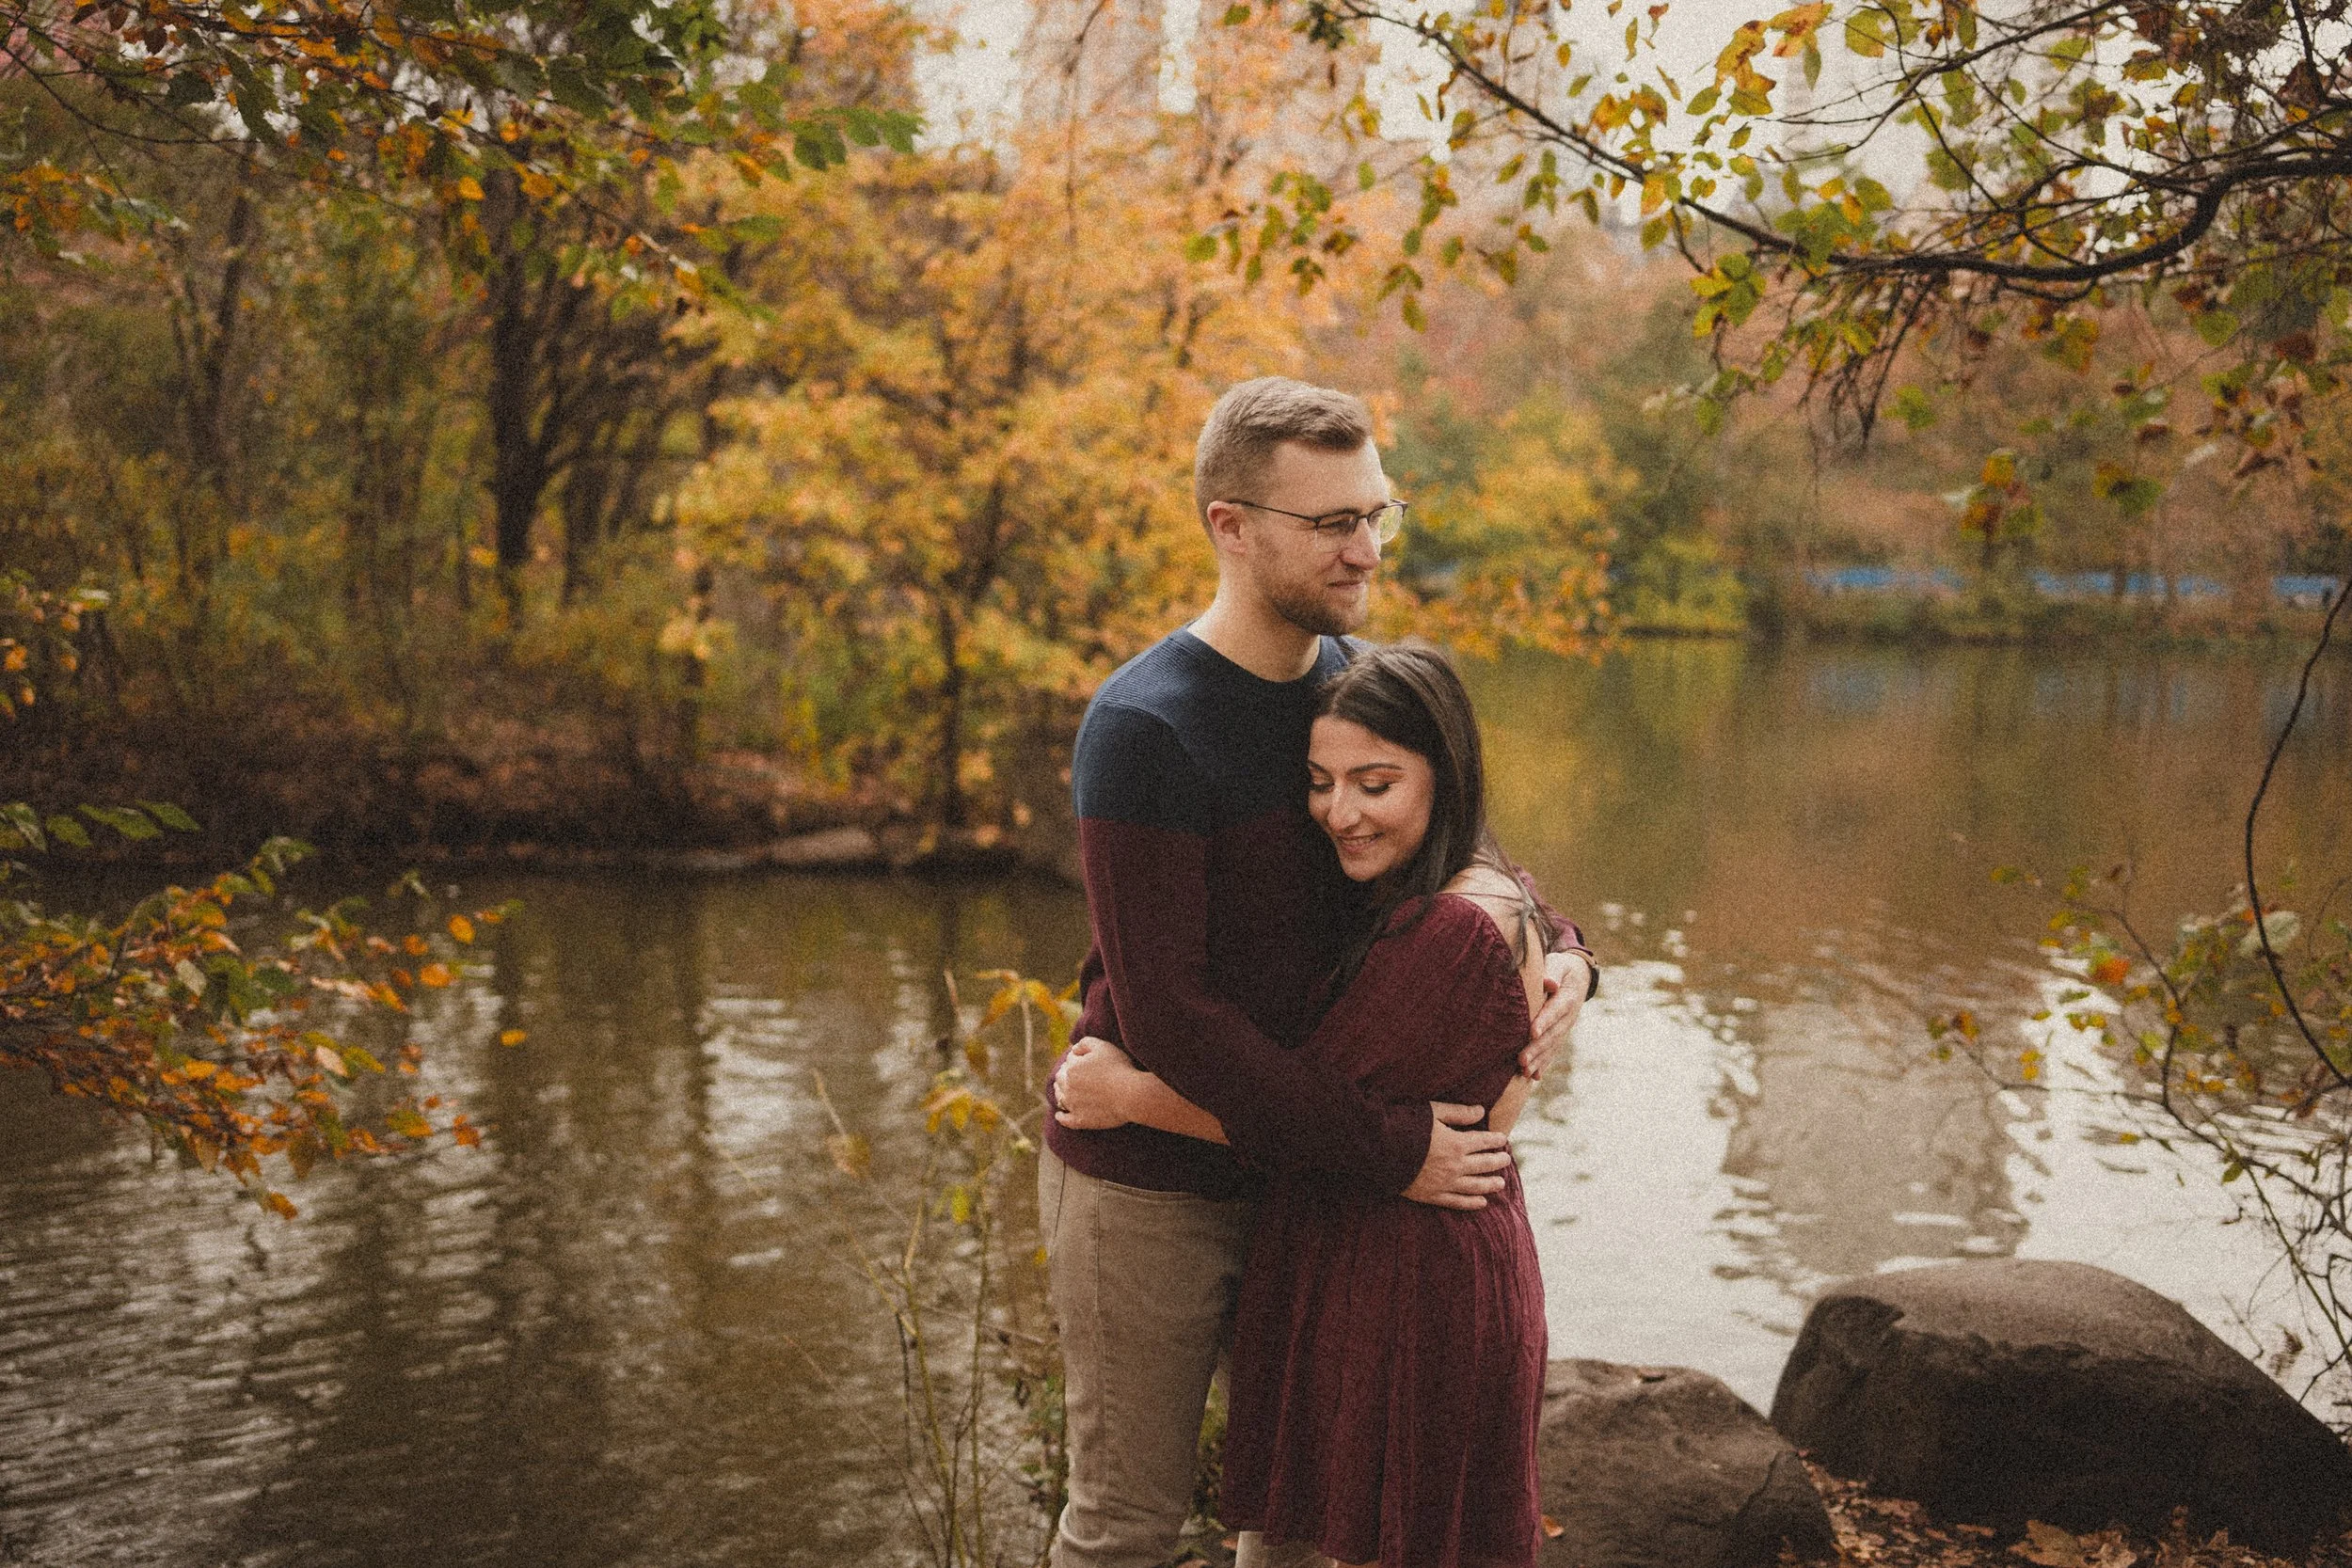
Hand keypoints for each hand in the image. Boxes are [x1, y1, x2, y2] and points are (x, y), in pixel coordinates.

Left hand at [1053, 1036, 1138, 1129]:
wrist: (1131, 1095)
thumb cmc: (1119, 1068)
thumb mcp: (1103, 1046)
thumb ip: (1085, 1043)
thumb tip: (1073, 1049)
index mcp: (1072, 1068)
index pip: (1069, 1060)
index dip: (1077, 1058)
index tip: (1084, 1060)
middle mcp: (1068, 1087)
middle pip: (1060, 1078)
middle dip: (1064, 1073)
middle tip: (1071, 1073)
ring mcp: (1073, 1105)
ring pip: (1059, 1097)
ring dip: (1060, 1092)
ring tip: (1063, 1091)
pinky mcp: (1080, 1120)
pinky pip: (1065, 1120)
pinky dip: (1061, 1117)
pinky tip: (1059, 1115)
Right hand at [1401, 1102, 1510, 1210]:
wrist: (1378, 1149)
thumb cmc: (1404, 1125)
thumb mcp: (1432, 1112)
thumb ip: (1458, 1113)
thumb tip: (1481, 1111)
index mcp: (1456, 1144)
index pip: (1484, 1142)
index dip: (1495, 1140)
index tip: (1503, 1139)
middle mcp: (1455, 1166)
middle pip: (1484, 1165)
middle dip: (1497, 1161)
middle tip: (1506, 1160)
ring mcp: (1444, 1183)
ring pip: (1475, 1186)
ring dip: (1490, 1184)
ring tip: (1501, 1183)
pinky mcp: (1431, 1195)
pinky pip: (1457, 1202)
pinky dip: (1471, 1203)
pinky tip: (1481, 1202)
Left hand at [1521, 951, 1592, 1079]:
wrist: (1577, 977)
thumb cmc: (1561, 968)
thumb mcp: (1558, 964)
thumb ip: (1552, 972)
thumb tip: (1548, 982)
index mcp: (1568, 997)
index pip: (1555, 1010)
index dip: (1544, 1021)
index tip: (1532, 1032)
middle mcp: (1568, 1017)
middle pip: (1552, 1034)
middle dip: (1537, 1048)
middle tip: (1521, 1060)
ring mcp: (1565, 1028)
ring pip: (1551, 1046)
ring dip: (1538, 1060)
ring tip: (1524, 1071)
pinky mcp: (1560, 1035)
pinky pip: (1552, 1051)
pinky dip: (1544, 1063)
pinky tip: (1533, 1076)